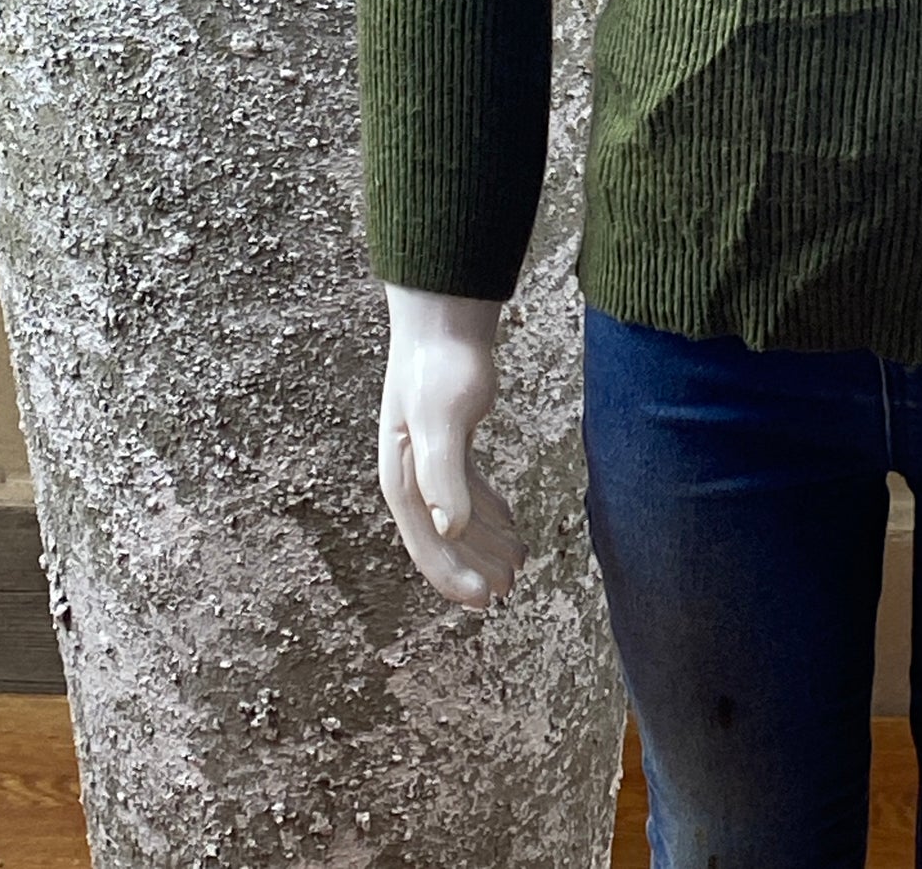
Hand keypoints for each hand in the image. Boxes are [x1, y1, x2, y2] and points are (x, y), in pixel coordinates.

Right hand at [377, 283, 528, 606]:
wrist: (443, 320)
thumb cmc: (439, 367)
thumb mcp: (440, 421)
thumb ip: (443, 476)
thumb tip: (450, 530)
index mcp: (402, 480)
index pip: (428, 545)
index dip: (454, 578)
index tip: (485, 602)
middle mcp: (411, 477)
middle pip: (444, 538)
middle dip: (475, 567)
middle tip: (511, 587)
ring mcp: (428, 460)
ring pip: (458, 516)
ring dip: (486, 542)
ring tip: (520, 561)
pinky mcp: (449, 442)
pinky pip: (468, 489)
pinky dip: (489, 509)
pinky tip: (511, 522)